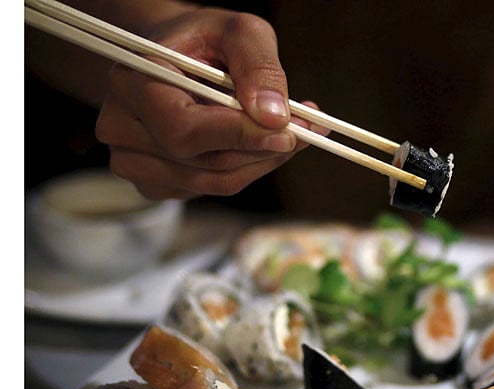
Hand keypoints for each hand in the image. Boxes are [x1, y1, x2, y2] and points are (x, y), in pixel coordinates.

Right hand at [95, 7, 325, 199]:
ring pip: (215, 182)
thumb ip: (259, 65)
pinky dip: (248, 170)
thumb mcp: (239, 30)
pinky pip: (212, 189)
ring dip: (263, 161)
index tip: (289, 133)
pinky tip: (262, 144)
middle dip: (264, 150)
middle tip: (310, 130)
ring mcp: (132, 161)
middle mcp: (120, 126)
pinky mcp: (154, 183)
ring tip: (293, 132)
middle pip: (204, 163)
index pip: (184, 129)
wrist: (177, 58)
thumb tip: (273, 116)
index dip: (240, 135)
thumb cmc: (206, 39)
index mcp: (132, 81)